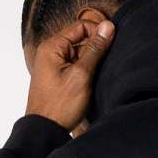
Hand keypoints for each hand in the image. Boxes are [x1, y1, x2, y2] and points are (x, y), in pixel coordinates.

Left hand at [26, 9, 114, 135]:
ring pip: (79, 54)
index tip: (113, 42)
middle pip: (80, 39)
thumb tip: (107, 27)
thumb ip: (95, 49)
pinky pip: (75, 66)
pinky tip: (91, 83)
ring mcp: (53, 65)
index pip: (80, 26)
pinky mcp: (58, 77)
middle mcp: (50, 53)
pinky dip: (86, 72)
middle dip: (95, 49)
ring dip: (92, 62)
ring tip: (96, 77)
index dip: (98, 32)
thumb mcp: (81, 75)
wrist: (44, 130)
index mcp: (52, 47)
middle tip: (106, 64)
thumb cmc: (59, 105)